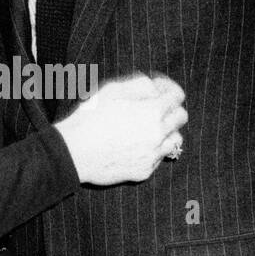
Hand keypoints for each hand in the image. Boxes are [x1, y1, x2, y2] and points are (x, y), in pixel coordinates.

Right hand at [56, 73, 186, 184]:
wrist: (73, 153)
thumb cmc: (89, 118)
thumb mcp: (112, 90)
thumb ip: (139, 84)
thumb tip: (154, 86)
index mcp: (151, 111)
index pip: (177, 96)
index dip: (168, 88)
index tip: (159, 89)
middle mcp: (157, 134)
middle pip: (181, 117)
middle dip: (171, 109)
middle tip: (155, 107)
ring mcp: (152, 154)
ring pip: (175, 140)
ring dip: (166, 131)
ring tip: (148, 129)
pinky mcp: (144, 171)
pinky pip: (158, 157)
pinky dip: (152, 150)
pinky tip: (135, 145)